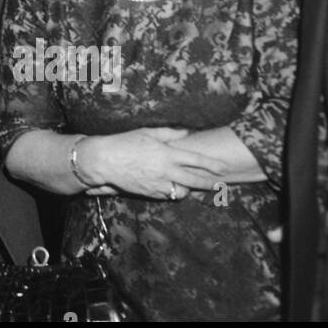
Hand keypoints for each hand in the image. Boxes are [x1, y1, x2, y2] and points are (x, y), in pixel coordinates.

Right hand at [75, 127, 225, 200]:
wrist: (104, 161)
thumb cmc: (124, 142)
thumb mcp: (147, 133)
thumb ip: (170, 133)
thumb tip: (187, 133)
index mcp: (166, 154)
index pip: (196, 161)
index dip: (212, 165)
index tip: (224, 169)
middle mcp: (165, 171)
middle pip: (194, 181)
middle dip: (209, 183)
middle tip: (218, 184)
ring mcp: (158, 184)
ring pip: (181, 192)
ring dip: (187, 189)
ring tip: (188, 184)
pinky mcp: (150, 193)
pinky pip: (166, 195)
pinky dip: (171, 191)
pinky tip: (170, 186)